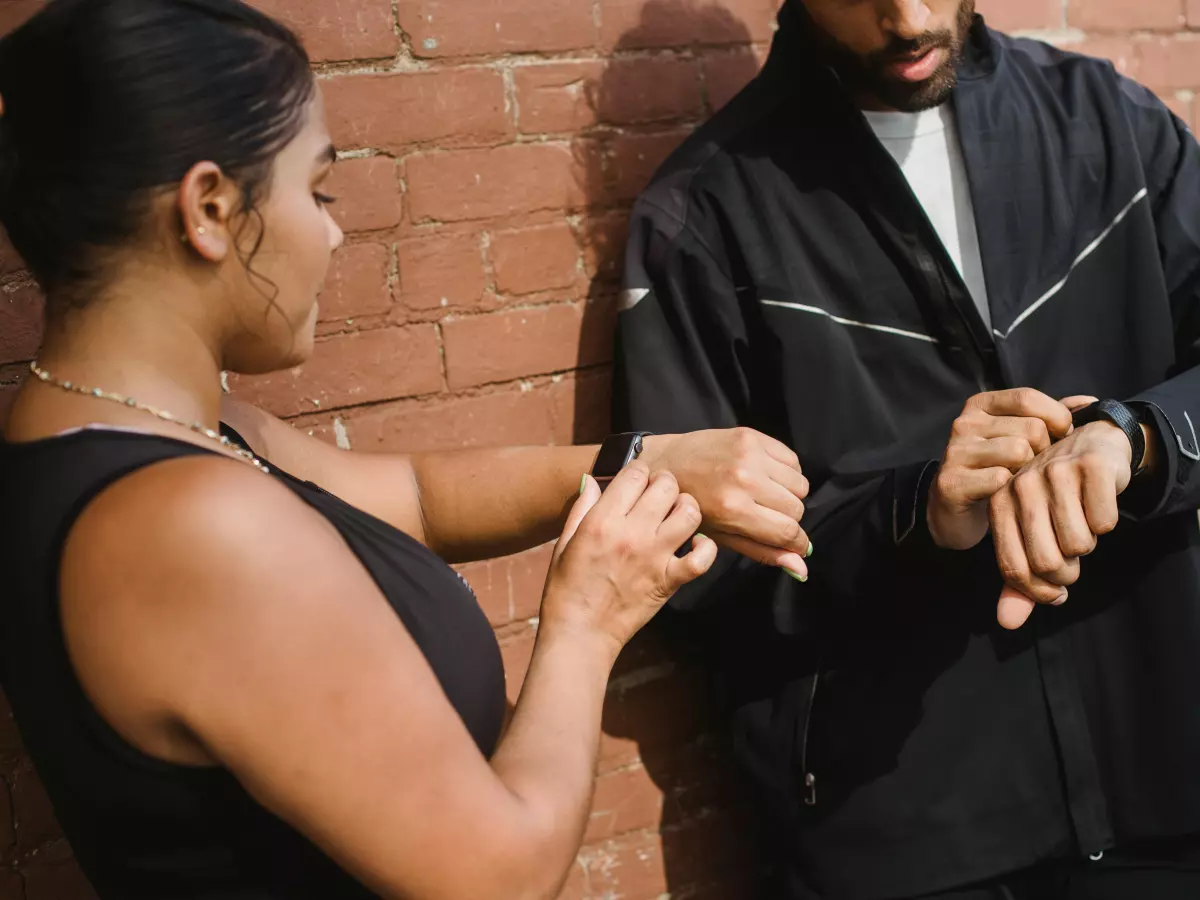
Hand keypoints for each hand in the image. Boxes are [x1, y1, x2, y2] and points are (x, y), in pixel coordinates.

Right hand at [540, 463, 717, 653]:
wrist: (580, 634)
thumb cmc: (567, 589)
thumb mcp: (564, 542)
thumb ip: (582, 508)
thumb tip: (593, 481)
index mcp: (602, 521)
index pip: (635, 474)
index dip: (638, 471)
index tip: (637, 482)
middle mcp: (632, 534)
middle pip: (666, 485)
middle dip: (664, 483)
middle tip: (658, 495)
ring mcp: (654, 557)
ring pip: (689, 512)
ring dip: (685, 508)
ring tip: (676, 515)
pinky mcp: (669, 581)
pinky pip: (702, 558)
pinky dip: (705, 548)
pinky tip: (694, 545)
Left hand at [643, 428, 810, 578]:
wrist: (665, 463)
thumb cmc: (690, 507)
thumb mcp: (721, 537)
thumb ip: (763, 551)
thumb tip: (801, 568)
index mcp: (733, 509)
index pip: (788, 531)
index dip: (798, 543)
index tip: (799, 545)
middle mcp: (744, 479)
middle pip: (796, 508)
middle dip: (788, 519)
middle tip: (768, 517)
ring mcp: (749, 454)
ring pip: (800, 484)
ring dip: (789, 495)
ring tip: (766, 496)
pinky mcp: (751, 436)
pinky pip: (792, 459)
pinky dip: (786, 472)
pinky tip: (765, 476)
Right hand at [928, 390, 1074, 549]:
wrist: (954, 508)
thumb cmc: (997, 467)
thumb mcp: (1021, 436)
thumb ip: (1052, 417)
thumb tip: (1090, 402)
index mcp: (980, 405)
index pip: (1027, 398)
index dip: (1056, 418)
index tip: (1062, 437)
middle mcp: (964, 423)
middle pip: (1029, 428)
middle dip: (1043, 451)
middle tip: (1035, 467)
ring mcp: (955, 452)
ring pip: (1018, 452)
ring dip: (1027, 472)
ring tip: (1020, 480)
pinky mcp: (951, 481)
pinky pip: (1000, 480)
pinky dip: (1010, 491)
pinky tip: (1005, 495)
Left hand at [990, 417, 1132, 629]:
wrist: (1093, 447)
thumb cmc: (1057, 500)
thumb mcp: (1033, 538)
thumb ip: (1020, 583)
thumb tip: (1007, 623)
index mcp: (999, 505)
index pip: (1014, 569)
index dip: (1040, 592)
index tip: (1056, 592)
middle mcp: (1020, 485)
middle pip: (1047, 562)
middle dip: (1067, 573)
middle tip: (1072, 557)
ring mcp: (1054, 472)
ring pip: (1079, 544)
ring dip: (1088, 545)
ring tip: (1082, 524)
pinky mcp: (1091, 466)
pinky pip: (1105, 522)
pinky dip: (1107, 522)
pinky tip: (1098, 504)